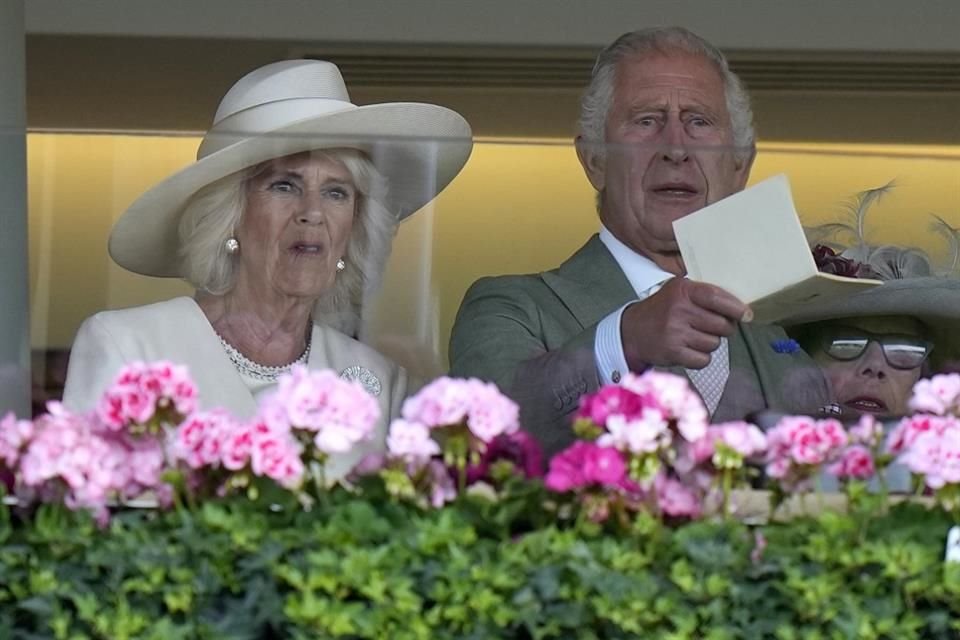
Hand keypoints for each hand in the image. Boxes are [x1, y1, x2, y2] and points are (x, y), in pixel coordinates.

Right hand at [621, 278, 751, 370]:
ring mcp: (675, 331)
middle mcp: (678, 309)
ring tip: (693, 338)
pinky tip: (689, 350)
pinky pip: (704, 359)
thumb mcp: (677, 292)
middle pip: (721, 324)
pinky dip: (700, 358)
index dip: (736, 307)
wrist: (631, 332)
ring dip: (709, 343)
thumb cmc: (661, 311)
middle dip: (722, 329)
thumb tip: (739, 306)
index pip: (717, 297)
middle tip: (711, 327)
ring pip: (714, 343)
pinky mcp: (673, 352)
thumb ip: (704, 294)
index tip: (746, 315)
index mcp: (682, 291)